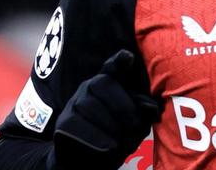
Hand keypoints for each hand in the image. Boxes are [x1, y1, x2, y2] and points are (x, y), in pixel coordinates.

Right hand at [51, 49, 160, 168]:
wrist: (85, 163)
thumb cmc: (115, 137)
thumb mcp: (135, 125)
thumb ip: (143, 113)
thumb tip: (152, 109)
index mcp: (110, 83)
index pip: (113, 66)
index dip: (119, 60)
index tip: (128, 57)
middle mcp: (89, 87)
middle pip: (103, 83)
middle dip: (123, 106)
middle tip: (134, 126)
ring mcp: (74, 103)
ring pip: (90, 105)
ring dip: (111, 126)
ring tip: (121, 142)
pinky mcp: (63, 122)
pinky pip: (77, 124)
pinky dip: (96, 138)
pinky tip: (108, 147)